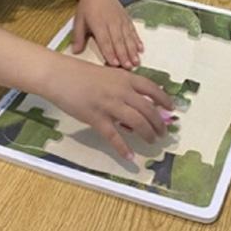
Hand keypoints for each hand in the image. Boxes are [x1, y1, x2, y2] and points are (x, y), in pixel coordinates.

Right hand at [42, 58, 173, 159]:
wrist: (59, 75)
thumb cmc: (80, 74)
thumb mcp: (108, 74)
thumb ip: (122, 85)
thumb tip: (137, 100)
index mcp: (125, 78)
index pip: (152, 89)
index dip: (164, 100)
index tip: (171, 109)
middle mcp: (121, 91)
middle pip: (148, 109)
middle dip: (158, 123)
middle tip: (162, 132)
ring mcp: (109, 105)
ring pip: (136, 122)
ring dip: (147, 134)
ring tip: (152, 141)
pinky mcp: (96, 118)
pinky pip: (114, 136)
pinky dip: (123, 148)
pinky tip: (130, 156)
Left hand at [71, 0, 142, 69]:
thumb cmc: (88, 7)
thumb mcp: (79, 21)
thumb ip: (77, 37)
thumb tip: (75, 51)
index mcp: (98, 24)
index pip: (105, 41)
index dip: (110, 53)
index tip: (114, 64)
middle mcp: (111, 22)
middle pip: (118, 41)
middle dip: (124, 55)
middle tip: (128, 67)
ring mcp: (121, 21)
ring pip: (128, 38)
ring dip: (132, 51)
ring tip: (136, 62)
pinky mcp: (127, 19)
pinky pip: (133, 31)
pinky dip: (137, 40)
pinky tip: (140, 49)